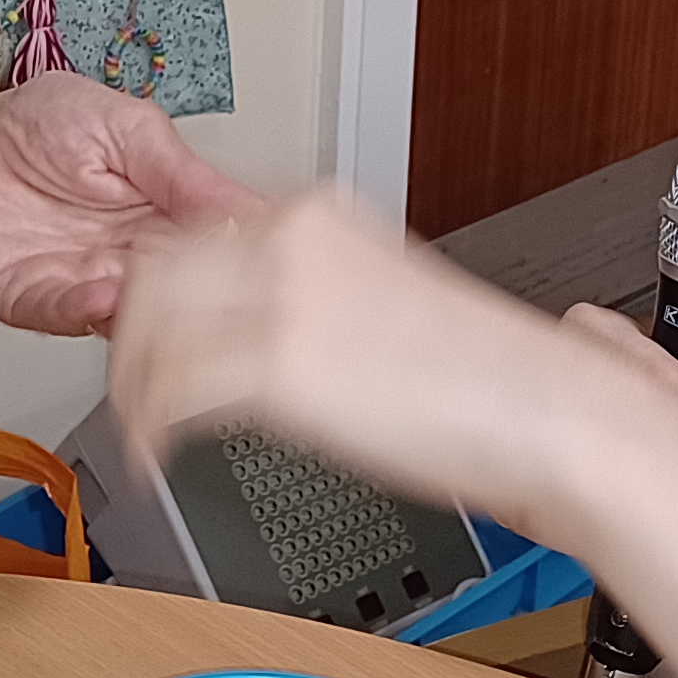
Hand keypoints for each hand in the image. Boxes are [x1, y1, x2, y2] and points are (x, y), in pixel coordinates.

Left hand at [0, 70, 265, 332]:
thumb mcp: (128, 126)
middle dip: (204, 303)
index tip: (274, 265)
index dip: (245, 260)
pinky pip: (62, 312)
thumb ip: (182, 170)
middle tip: (229, 299)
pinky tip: (105, 298)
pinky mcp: (33, 298)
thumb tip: (247, 206)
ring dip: (147, 314)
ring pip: (129, 316)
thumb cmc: (40, 128)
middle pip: (180, 296)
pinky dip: (83, 309)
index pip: (218, 249)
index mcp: (166, 218)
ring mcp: (85, 284)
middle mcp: (131, 260)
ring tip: (167, 300)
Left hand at [101, 190, 677, 539]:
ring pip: (146, 327)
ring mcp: (282, 299)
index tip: (156, 335)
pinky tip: (152, 461)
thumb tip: (280, 322)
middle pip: (154, 271)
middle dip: (132, 334)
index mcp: (321, 216)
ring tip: (138, 430)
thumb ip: (327, 293)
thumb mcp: (393, 297)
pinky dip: (144, 434)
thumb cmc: (495, 377)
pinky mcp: (280, 368)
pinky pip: (170, 394)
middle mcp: (292, 242)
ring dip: (129, 384)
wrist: (549, 409)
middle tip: (133, 385)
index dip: (162, 293)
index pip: (194, 236)